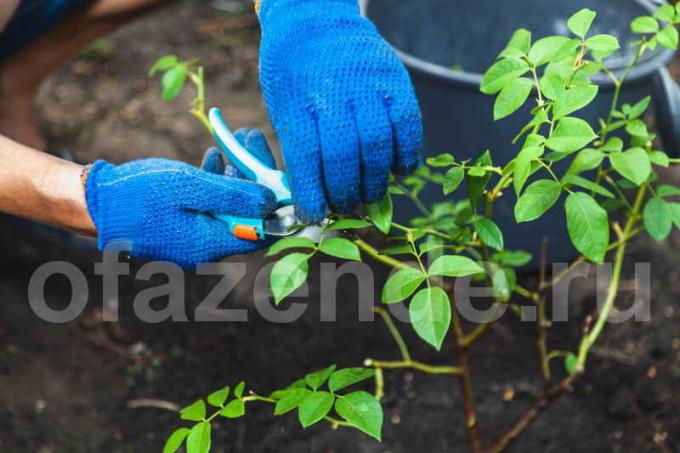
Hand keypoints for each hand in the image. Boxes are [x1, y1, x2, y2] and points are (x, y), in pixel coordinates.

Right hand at [84, 130, 277, 266]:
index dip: (274, 202)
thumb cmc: (137, 194)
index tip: (280, 171)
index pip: (260, 229)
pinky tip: (215, 156)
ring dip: (236, 173)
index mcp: (209, 244)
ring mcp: (194, 237)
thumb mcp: (188, 187)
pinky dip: (215, 181)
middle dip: (255, 176)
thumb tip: (271, 201)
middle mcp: (206, 246)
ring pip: (228, 206)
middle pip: (246, 214)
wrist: (93, 202)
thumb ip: (232, 195)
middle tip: (254, 139)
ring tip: (238, 138)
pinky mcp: (183, 225)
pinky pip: (209, 205)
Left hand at [258, 0, 422, 221]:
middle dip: (346, 191)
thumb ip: (300, 148)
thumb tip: (316, 197)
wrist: (316, 20)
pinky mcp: (396, 80)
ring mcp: (368, 83)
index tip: (315, 213)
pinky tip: (397, 170)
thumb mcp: (282, 106)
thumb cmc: (294, 72)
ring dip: (376, 180)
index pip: (308, 158)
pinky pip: (408, 126)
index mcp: (298, 100)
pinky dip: (406, 155)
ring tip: (369, 194)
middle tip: (345, 205)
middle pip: (345, 155)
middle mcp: (335, 91)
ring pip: (378, 144)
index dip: (313, 193)